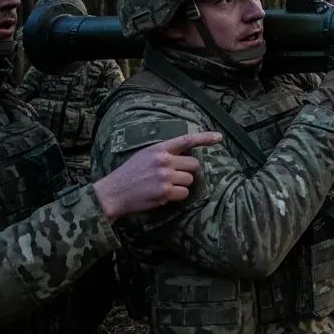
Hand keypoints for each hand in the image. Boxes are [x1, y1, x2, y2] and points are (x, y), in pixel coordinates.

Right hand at [93, 131, 221, 221]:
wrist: (113, 193)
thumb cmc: (129, 174)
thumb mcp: (145, 155)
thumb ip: (164, 153)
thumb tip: (184, 154)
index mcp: (159, 149)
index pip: (187, 140)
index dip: (205, 138)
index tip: (219, 137)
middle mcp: (163, 160)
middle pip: (194, 164)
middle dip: (188, 171)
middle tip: (176, 177)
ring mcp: (165, 177)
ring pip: (189, 180)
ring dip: (182, 185)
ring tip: (165, 186)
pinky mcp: (164, 192)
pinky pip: (184, 194)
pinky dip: (177, 196)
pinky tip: (163, 196)